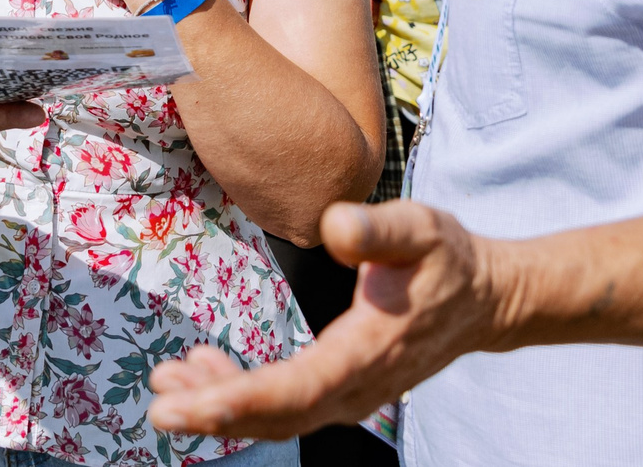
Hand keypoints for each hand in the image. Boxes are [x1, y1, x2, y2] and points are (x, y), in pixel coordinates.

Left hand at [147, 199, 513, 438]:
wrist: (484, 298)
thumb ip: (377, 228)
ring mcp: (350, 395)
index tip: (192, 402)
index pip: (299, 389)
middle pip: (278, 416)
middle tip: (159, 403)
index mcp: (370, 351)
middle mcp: (357, 387)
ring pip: (277, 416)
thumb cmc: (448, 259)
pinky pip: (285, 404)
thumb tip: (334, 226)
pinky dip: (241, 393)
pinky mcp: (340, 389)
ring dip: (221, 405)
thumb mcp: (420, 227)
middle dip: (215, 413)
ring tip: (168, 382)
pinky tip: (205, 369)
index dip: (243, 399)